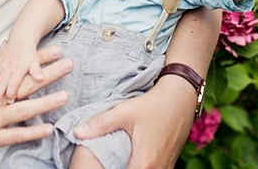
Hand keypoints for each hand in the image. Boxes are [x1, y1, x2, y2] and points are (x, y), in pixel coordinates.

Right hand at [0, 40, 43, 105]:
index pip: (13, 84)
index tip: (9, 102)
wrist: (22, 39)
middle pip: (2, 82)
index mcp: (18, 70)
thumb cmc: (28, 53)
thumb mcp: (35, 62)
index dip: (11, 93)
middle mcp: (8, 67)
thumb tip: (40, 78)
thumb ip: (36, 71)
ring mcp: (0, 63)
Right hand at [0, 45, 71, 154]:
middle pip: (26, 84)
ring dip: (46, 103)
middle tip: (69, 65)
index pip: (18, 68)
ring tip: (66, 95)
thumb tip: (5, 48)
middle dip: (49, 74)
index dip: (39, 59)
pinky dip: (32, 133)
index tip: (57, 51)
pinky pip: (14, 136)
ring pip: (24, 110)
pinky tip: (48, 129)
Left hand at [73, 74, 195, 168]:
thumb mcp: (125, 111)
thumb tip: (77, 133)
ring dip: (130, 168)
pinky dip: (143, 168)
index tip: (99, 167)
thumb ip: (101, 124)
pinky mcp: (170, 163)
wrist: (181, 97)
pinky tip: (131, 161)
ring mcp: (166, 168)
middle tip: (107, 163)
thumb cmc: (153, 104)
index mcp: (143, 163)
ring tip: (117, 162)